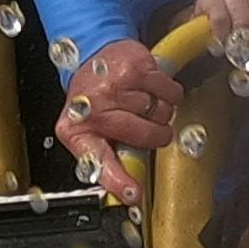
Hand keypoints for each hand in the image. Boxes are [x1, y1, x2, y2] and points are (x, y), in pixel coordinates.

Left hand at [57, 37, 178, 192]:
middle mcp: (94, 107)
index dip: (118, 180)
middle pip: (146, 136)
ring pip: (162, 114)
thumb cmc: (93, 96)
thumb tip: (130, 192)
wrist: (93, 53)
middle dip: (155, 135)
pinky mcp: (137, 68)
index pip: (99, 161)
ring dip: (160, 112)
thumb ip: (107, 158)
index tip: (133, 194)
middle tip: (144, 125)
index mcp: (78, 131)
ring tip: (142, 103)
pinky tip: (151, 89)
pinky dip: (169, 94)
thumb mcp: (89, 130)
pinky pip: (171, 93)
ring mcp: (116, 86)